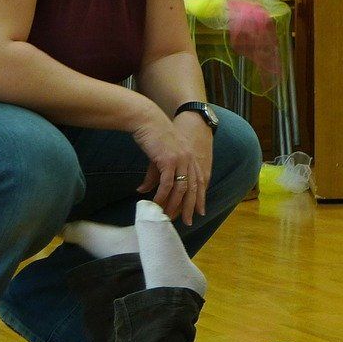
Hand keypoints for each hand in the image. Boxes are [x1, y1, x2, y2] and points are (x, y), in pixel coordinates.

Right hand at [134, 110, 211, 224]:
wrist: (147, 119)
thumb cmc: (152, 135)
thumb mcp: (157, 156)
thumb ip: (153, 175)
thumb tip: (142, 190)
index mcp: (191, 157)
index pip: (199, 181)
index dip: (200, 198)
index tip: (199, 211)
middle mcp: (189, 160)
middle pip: (193, 188)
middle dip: (190, 207)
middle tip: (187, 221)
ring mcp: (180, 160)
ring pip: (181, 189)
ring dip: (174, 205)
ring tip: (168, 216)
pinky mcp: (168, 161)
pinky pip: (167, 184)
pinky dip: (162, 196)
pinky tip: (156, 204)